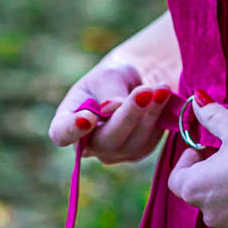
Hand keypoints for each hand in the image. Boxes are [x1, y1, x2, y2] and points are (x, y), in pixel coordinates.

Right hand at [48, 59, 172, 164]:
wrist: (134, 84)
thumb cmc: (112, 78)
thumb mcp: (107, 75)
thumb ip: (109, 91)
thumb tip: (113, 108)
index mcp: (68, 121)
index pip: (61, 133)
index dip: (72, 130)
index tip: (88, 118)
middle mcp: (89, 144)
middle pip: (106, 140)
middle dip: (128, 116)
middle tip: (144, 92)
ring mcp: (114, 152)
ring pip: (133, 142)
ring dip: (150, 114)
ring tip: (161, 88)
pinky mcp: (138, 152)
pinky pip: (150, 140)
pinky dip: (160, 117)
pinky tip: (166, 96)